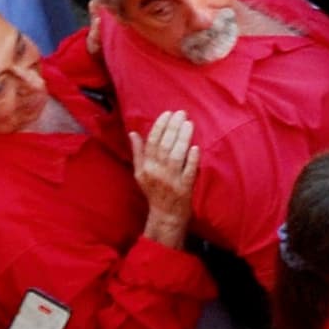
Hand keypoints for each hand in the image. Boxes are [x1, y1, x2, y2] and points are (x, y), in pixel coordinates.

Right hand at [130, 108, 197, 246]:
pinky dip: (192, 160)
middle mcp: (157, 173)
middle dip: (173, 127)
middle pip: (164, 146)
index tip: (167, 113)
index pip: (151, 143)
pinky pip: (188, 172)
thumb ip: (138, 153)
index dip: (159, 127)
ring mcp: (171, 181)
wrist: (165, 215)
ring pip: (176, 156)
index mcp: (145, 168)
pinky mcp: (185, 188)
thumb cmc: (153, 191)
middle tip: (182, 113)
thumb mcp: (140, 173)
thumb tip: (133, 133)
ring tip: (189, 123)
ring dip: (183, 139)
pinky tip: (196, 148)